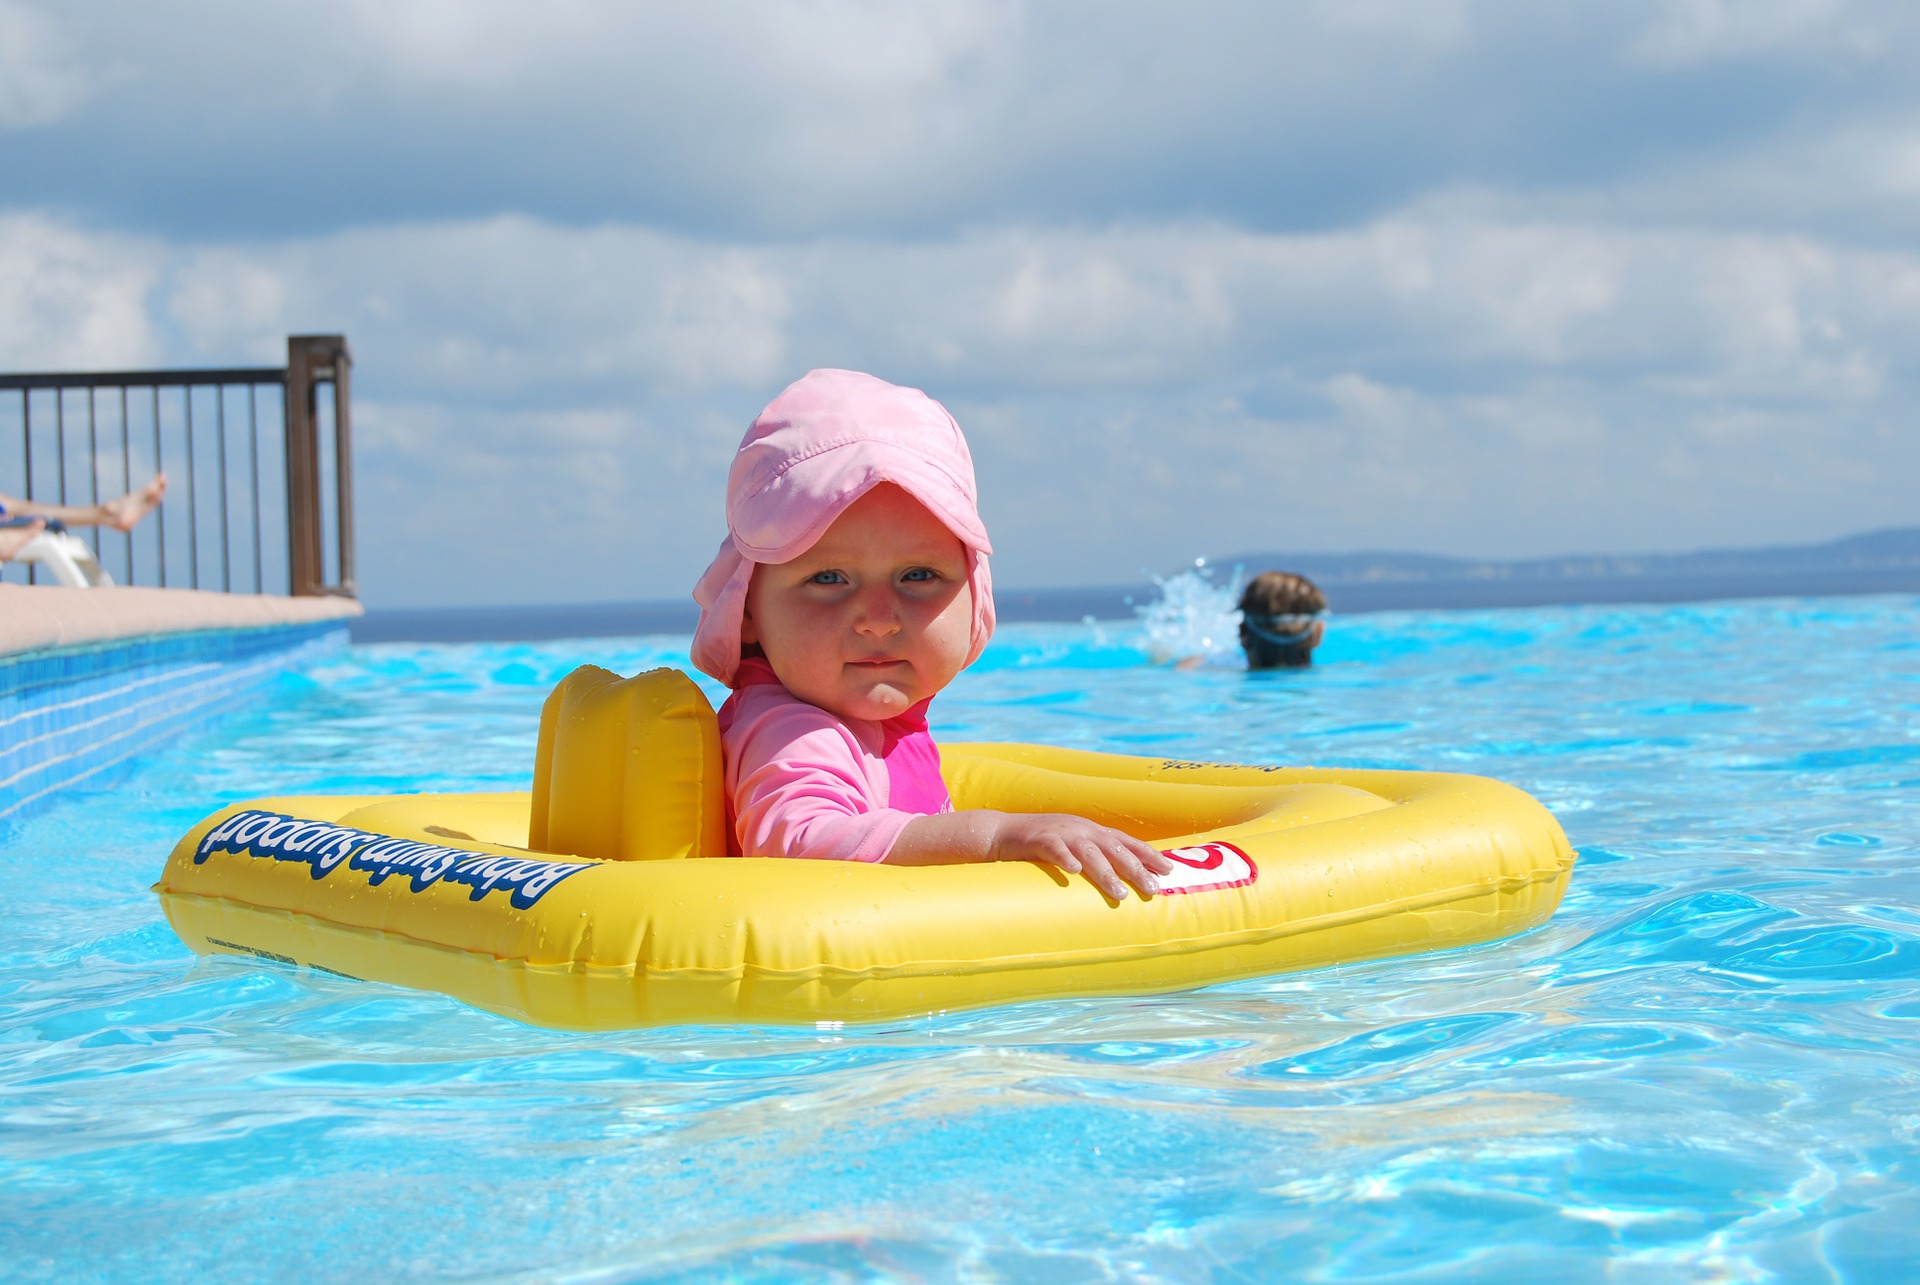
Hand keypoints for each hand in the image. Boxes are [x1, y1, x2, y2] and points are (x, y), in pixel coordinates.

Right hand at [988, 813, 1175, 900]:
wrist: (1002, 832)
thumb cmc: (1042, 844)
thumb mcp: (1074, 845)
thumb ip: (1095, 857)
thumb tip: (1122, 880)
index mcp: (1092, 831)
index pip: (1127, 841)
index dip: (1148, 854)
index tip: (1169, 869)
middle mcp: (1081, 830)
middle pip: (1114, 849)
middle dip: (1136, 869)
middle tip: (1153, 889)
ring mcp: (1061, 833)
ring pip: (1089, 853)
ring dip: (1107, 873)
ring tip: (1120, 893)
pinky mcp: (1039, 840)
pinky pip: (1054, 849)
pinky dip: (1065, 859)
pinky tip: (1074, 871)